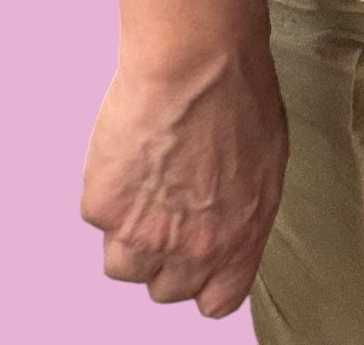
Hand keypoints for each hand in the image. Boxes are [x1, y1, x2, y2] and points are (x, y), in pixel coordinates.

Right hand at [80, 35, 288, 318]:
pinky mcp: (104, 207)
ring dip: (127, 230)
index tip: (197, 253)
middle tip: (168, 201)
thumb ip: (242, 211)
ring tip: (145, 178)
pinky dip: (107, 186)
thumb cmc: (241, 95)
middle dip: (164, 251)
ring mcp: (143, 235)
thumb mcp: (266, 162)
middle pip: (164, 287)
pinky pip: (97, 213)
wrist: (199, 60)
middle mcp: (192, 251)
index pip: (216, 302)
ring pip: (121, 263)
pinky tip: (129, 148)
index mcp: (238, 242)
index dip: (204, 277)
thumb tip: (227, 221)